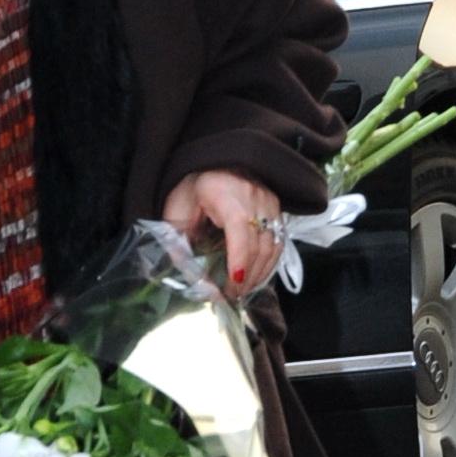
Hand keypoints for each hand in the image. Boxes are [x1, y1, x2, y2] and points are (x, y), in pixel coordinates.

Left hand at [162, 168, 285, 296]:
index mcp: (225, 193)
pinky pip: (279, 240)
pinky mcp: (276, 207)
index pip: (239, 228)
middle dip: (247, 275)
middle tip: (232, 296)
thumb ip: (178, 240)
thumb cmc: (193, 186)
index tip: (233, 283)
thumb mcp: (177, 209)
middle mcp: (253, 195)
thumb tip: (186, 275)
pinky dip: (269, 262)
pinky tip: (256, 275)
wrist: (214, 160)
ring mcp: (269, 201)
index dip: (239, 259)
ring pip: (273, 245)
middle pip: (258, 243)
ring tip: (243, 290)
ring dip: (259, 272)